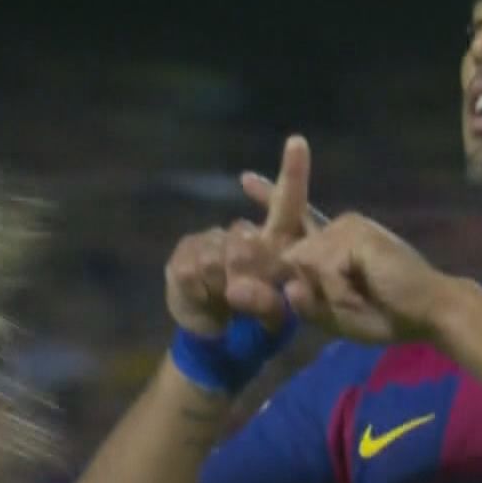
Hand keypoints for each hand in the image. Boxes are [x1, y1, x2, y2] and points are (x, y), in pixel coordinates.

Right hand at [164, 136, 315, 336]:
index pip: (288, 204)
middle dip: (245, 272)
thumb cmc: (259, 325)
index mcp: (278, 242)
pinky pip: (192, 269)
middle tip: (243, 297)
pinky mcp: (184, 253)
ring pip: (217, 257)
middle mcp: (245, 232)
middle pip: (245, 238)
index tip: (297, 142)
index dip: (293, 173)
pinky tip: (205, 297)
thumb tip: (237, 285)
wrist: (217, 341)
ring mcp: (211, 239)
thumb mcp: (274, 320)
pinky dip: (199, 291)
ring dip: (221, 286)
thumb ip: (267, 303)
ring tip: (225, 302)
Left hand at [280, 212, 461, 345]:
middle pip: (292, 256)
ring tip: (364, 297)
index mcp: (332, 242)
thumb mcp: (335, 316)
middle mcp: (337, 226)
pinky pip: (323, 270)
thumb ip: (306, 303)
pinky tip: (367, 289)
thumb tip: (287, 285)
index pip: (296, 219)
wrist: (429, 311)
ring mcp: (345, 226)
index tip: (246, 178)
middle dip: (310, 286)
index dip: (269, 197)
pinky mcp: (353, 233)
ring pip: (304, 265)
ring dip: (330, 295)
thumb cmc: (387, 315)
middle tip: (355, 297)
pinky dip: (340, 291)